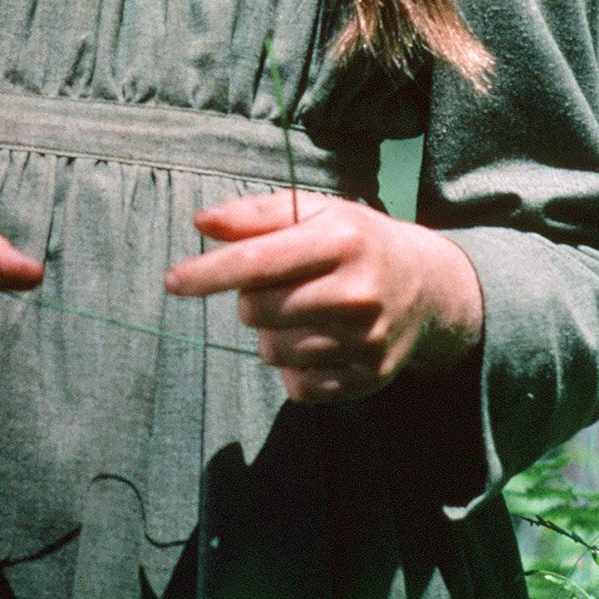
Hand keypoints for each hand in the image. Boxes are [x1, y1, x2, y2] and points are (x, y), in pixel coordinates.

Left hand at [163, 190, 483, 404]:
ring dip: (272, 333)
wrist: (426, 287)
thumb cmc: (354, 242)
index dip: (207, 273)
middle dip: (252, 299)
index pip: (256, 262)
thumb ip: (255, 215)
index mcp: (342, 240)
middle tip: (281, 287)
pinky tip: (317, 342)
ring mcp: (367, 339)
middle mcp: (358, 291)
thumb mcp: (314, 212)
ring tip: (304, 313)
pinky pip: (297, 386)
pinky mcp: (369, 377)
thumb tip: (201, 222)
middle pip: (256, 310)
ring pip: (271, 350)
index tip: (173, 281)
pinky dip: (294, 368)